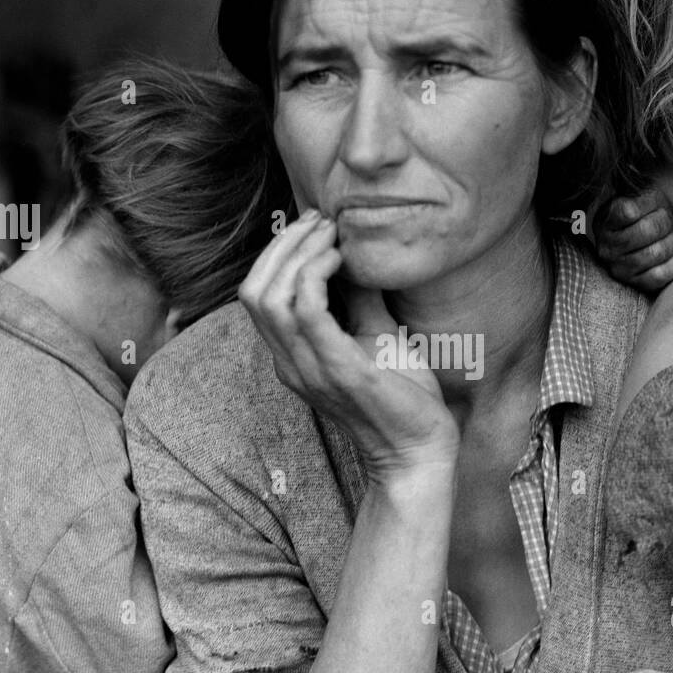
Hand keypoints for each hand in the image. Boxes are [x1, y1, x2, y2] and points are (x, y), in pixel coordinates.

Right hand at [239, 211, 459, 479]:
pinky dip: (317, 275)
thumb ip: (359, 298)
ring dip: (298, 253)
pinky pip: (306, 311)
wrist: (419, 450)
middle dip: (283, 245)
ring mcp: (309, 369)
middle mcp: (290, 363)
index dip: (277, 253)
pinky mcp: (338, 370)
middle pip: (253, 290)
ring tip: (331, 235)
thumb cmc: (401, 396)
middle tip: (321, 222)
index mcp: (292, 356)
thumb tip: (357, 253)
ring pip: (270, 297)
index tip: (315, 226)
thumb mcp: (375, 335)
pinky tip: (342, 260)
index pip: (256, 295)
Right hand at [595, 188, 672, 292]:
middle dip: (665, 222)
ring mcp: (618, 268)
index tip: (654, 205)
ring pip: (656, 253)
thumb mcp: (641, 196)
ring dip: (672, 242)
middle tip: (667, 221)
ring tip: (670, 238)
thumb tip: (636, 206)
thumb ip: (639, 196)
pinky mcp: (634, 283)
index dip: (650, 204)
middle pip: (647, 230)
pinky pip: (659, 275)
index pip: (629, 211)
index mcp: (605, 221)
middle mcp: (606, 247)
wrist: (649, 237)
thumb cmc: (647, 213)